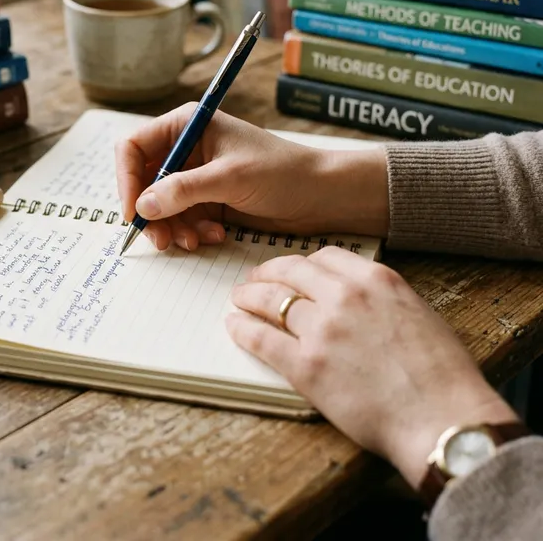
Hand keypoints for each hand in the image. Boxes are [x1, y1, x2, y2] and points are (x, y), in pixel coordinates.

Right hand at [114, 103, 388, 251]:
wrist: (322, 196)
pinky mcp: (208, 200)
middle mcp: (187, 149)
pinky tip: (214, 235)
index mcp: (187, 125)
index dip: (127, 179)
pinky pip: (182, 219)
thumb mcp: (230, 178)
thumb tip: (142, 206)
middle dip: (151, 212)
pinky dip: (192, 232)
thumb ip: (183, 190)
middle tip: (161, 240)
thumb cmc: (282, 172)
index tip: (133, 211)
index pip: (134, 147)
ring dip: (173, 228)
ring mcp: (197, 176)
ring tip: (194, 242)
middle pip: (144, 182)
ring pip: (162, 206)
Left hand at [227, 246, 517, 487]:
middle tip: (254, 279)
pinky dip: (244, 330)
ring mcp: (322, 330)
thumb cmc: (443, 376)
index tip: (291, 269)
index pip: (324, 257)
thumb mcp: (418, 314)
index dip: (301, 263)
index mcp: (376, 280)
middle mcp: (345, 296)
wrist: (445, 420)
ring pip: (271, 301)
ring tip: (239, 299)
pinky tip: (234, 326)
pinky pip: (263, 339)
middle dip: (267, 274)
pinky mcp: (306, 366)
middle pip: (291, 273)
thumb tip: (355, 296)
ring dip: (249, 297)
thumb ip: (382, 298)